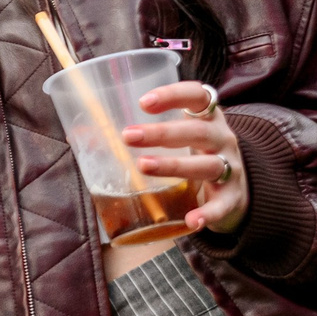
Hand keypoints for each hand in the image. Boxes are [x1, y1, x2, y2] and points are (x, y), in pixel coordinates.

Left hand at [122, 81, 246, 235]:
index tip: (143, 102)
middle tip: (128, 136)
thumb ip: (137, 133)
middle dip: (162, 133)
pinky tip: (191, 221)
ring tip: (143, 166)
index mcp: (207, 118)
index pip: (198, 96)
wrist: (238, 188)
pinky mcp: (233, 197)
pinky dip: (208, 213)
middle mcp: (222, 139)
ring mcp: (230, 168)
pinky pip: (221, 205)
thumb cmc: (195, 154)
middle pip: (196, 131)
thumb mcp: (177, 138)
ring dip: (175, 165)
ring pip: (206, 165)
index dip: (173, 95)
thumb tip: (78, 134)